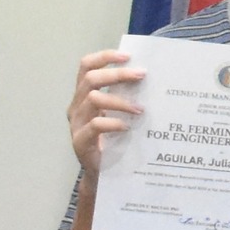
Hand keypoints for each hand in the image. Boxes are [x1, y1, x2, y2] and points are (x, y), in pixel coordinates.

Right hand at [65, 50, 146, 174]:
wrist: (104, 174)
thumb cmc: (114, 140)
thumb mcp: (119, 114)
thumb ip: (127, 97)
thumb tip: (153, 79)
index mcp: (84, 95)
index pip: (86, 66)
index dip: (104, 57)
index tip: (127, 56)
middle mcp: (76, 106)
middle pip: (90, 79)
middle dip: (117, 74)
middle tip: (141, 75)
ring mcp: (76, 124)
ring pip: (93, 99)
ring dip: (120, 101)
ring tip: (140, 109)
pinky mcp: (79, 141)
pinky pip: (94, 125)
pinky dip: (113, 123)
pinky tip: (127, 127)